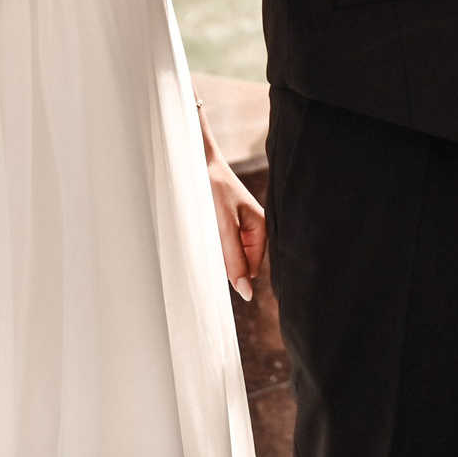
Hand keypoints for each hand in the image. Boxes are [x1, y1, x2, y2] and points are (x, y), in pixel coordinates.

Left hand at [199, 108, 265, 300]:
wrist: (194, 161)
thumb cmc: (213, 189)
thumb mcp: (225, 229)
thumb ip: (235, 262)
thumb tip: (246, 294)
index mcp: (263, 227)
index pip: (251, 269)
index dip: (234, 269)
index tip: (216, 252)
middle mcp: (254, 227)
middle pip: (240, 262)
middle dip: (225, 259)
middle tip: (210, 238)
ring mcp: (240, 224)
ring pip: (228, 254)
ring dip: (215, 250)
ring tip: (206, 229)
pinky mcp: (226, 220)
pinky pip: (220, 243)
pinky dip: (210, 242)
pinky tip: (203, 227)